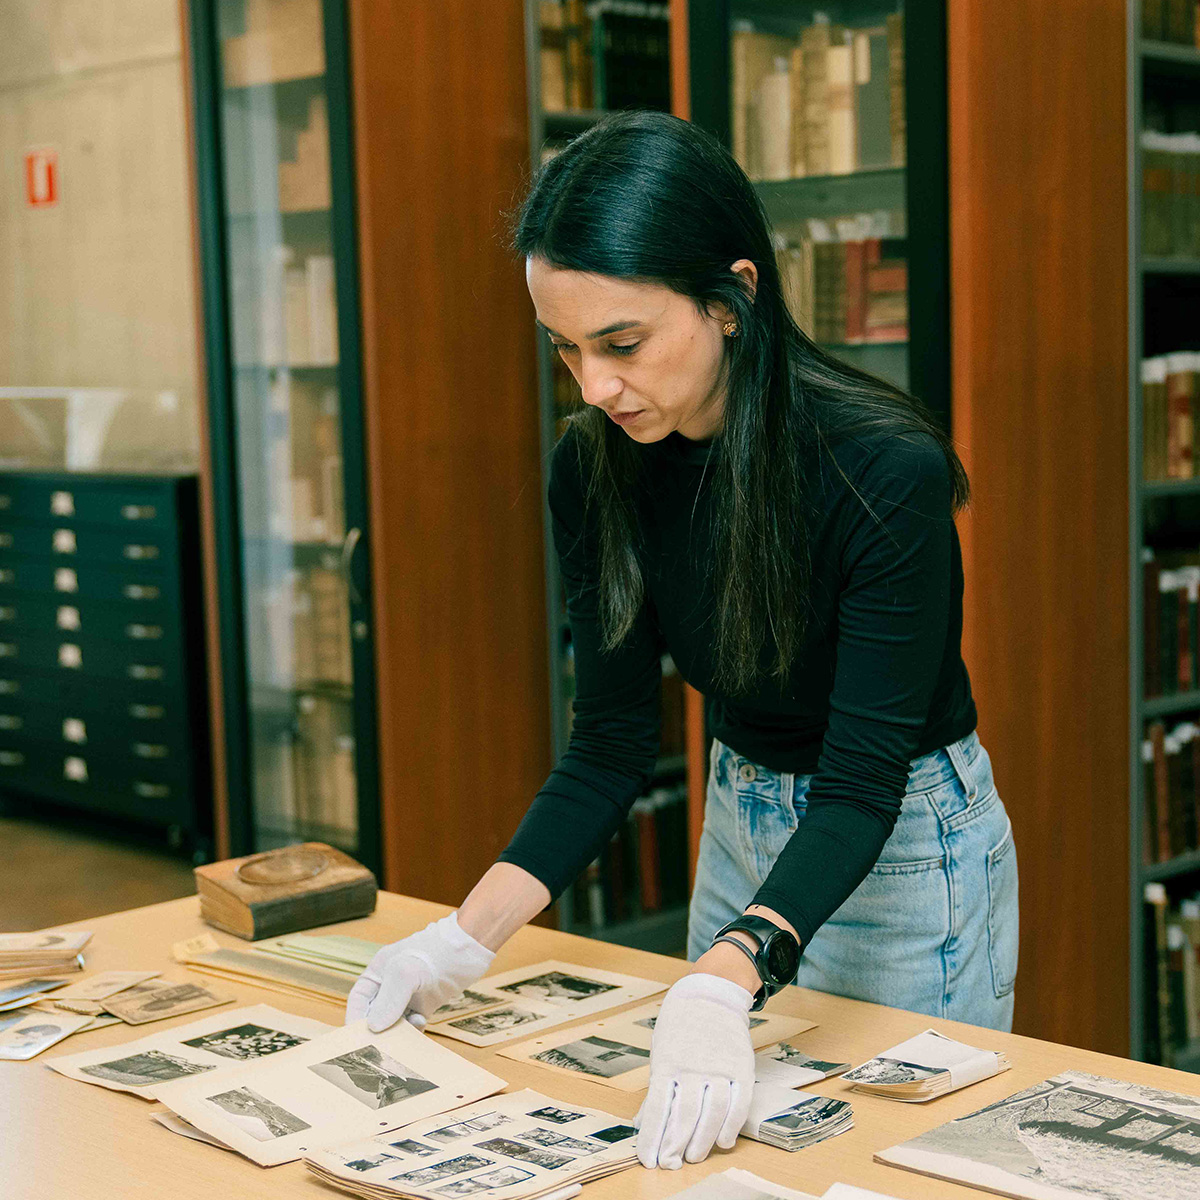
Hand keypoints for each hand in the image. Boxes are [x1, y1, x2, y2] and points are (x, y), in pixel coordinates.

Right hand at [345, 911, 494, 1031]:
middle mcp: (390, 984)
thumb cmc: (437, 951)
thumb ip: (389, 999)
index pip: (358, 1001)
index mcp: (379, 971)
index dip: (355, 1020)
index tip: (357, 1042)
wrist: (471, 947)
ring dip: (397, 1033)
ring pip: (394, 1022)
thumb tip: (374, 1028)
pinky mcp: (425, 1003)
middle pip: (375, 1014)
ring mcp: (408, 994)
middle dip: (377, 1032)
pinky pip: (412, 1023)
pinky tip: (421, 1022)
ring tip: (404, 1036)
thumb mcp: (407, 973)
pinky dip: (413, 1029)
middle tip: (380, 1049)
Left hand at [633, 973, 754, 1168]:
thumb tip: (642, 1124)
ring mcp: (719, 1067)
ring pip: (713, 1114)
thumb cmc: (680, 1026)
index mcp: (667, 1063)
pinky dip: (731, 1128)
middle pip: (684, 1116)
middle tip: (670, 1164)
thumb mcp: (660, 1052)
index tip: (648, 1161)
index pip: (656, 1110)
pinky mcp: (741, 1068)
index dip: (651, 1139)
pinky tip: (724, 1141)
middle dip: (675, 1146)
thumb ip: (657, 1088)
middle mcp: (693, 1067)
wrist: (711, 993)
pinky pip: (739, 1105)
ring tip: (694, 1157)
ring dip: (703, 1142)